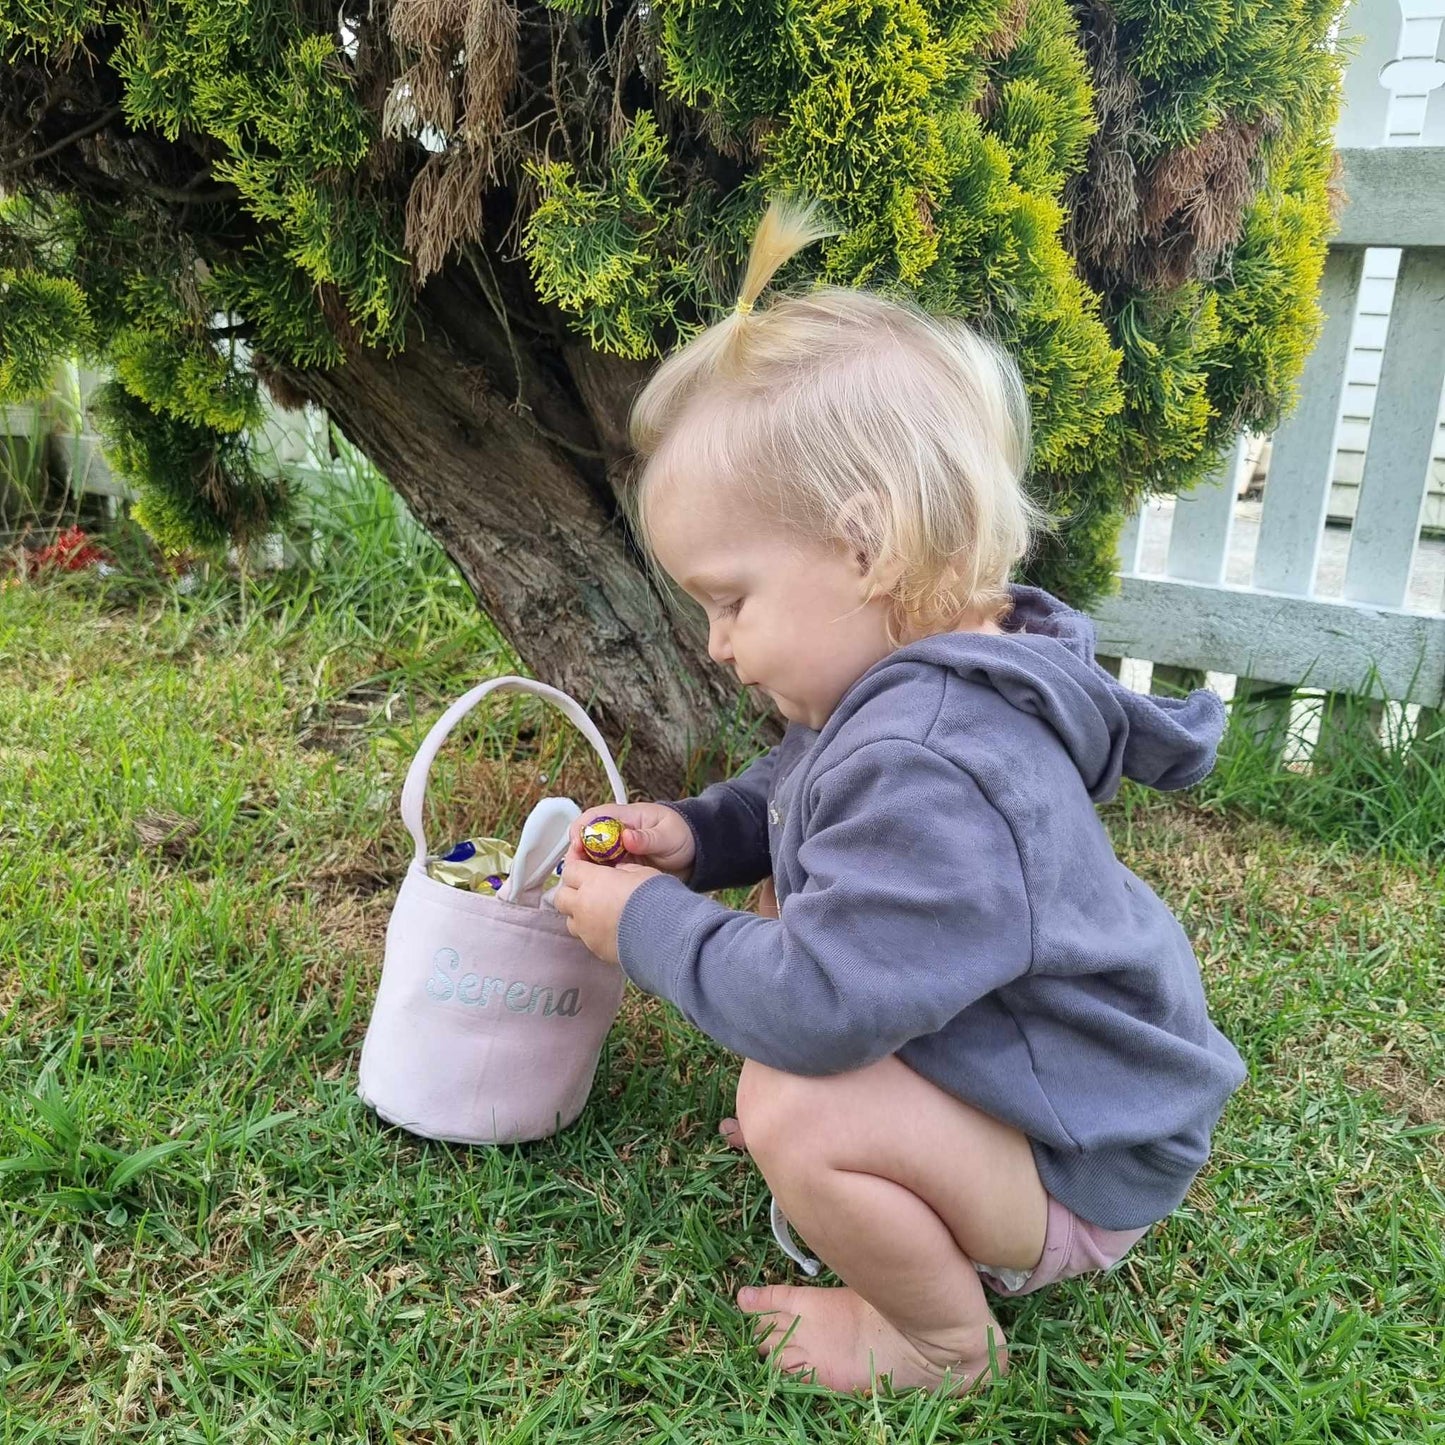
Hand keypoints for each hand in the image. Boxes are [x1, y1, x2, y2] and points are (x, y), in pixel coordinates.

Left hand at [552, 858, 660, 965]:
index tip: (582, 864)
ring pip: (569, 919)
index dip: (575, 865)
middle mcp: (583, 905)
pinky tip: (609, 928)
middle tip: (586, 888)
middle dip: (570, 890)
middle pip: (561, 896)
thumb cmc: (656, 899)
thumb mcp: (642, 872)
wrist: (664, 935)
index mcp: (593, 881)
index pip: (570, 869)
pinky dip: (592, 931)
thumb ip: (624, 870)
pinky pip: (585, 937)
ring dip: (578, 913)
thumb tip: (618, 872)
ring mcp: (586, 930)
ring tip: (596, 911)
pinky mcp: (595, 948)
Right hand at [568, 802, 694, 879]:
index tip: (578, 845)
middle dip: (577, 854)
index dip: (581, 830)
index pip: (594, 817)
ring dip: (586, 870)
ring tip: (587, 883)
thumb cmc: (681, 835)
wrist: (694, 854)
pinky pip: (603, 874)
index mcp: (625, 817)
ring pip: (591, 859)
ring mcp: (617, 852)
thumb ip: (647, 837)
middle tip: (576, 869)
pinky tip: (600, 891)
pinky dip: (598, 882)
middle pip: (586, 840)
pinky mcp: (621, 869)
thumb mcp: (667, 835)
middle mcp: (616, 834)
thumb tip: (627, 837)